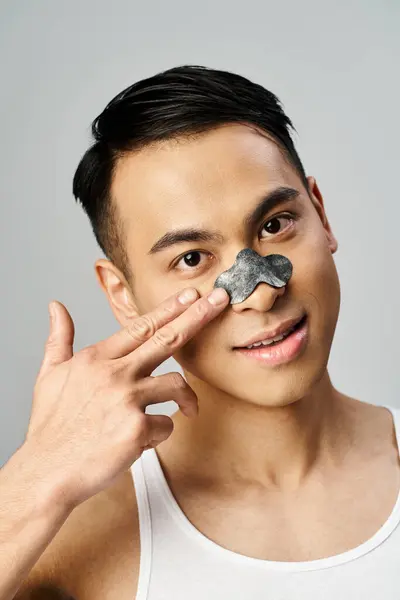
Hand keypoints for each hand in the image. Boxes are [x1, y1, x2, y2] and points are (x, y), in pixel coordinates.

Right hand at [24, 286, 228, 509]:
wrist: (47, 471)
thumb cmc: (51, 426)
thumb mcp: (49, 375)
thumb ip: (59, 338)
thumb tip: (56, 307)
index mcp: (95, 359)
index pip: (140, 326)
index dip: (169, 308)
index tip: (190, 295)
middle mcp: (114, 374)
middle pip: (166, 339)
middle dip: (197, 316)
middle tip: (220, 300)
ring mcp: (126, 400)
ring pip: (177, 385)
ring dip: (186, 399)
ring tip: (188, 409)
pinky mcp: (136, 428)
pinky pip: (166, 425)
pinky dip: (159, 433)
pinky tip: (142, 440)